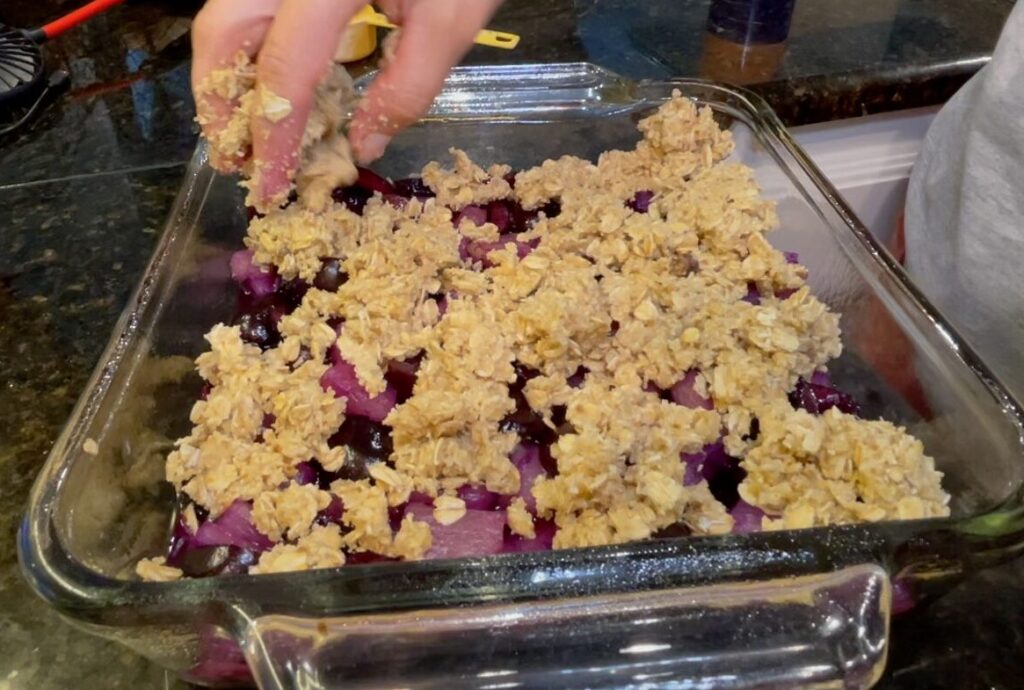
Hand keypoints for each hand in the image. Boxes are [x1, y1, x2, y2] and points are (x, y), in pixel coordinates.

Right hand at [191, 0, 504, 203]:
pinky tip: (265, 85)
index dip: (273, 136)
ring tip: (246, 131)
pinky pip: (245, 3)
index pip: (284, 69)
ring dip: (225, 76)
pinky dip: (246, 48)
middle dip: (219, 103)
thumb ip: (407, 86)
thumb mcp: (451, 21)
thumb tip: (363, 146)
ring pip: (223, 14)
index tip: (271, 186)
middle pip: (221, 31)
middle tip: (237, 160)